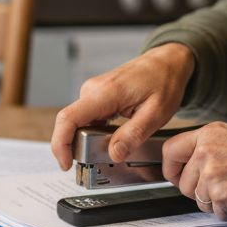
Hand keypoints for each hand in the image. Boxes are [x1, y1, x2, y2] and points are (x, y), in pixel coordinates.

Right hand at [50, 43, 194, 169]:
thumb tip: (114, 154)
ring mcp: (92, 92)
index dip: (60, 144)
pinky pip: (86, 119)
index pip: (68, 119)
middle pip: (71, 125)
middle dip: (80, 147)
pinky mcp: (95, 96)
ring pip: (79, 124)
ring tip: (117, 143)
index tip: (66, 164)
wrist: (166, 62)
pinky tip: (113, 135)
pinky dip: (94, 132)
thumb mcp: (156, 113)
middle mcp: (92, 90)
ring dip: (89, 140)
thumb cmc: (163, 82)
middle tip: (107, 156)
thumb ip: (133, 135)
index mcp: (105, 93)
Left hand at [162, 123, 226, 220]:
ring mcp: (211, 174)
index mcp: (208, 133)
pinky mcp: (221, 196)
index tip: (177, 177)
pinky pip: (218, 214)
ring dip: (219, 203)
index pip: (170, 151)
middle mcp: (205, 151)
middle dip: (200, 192)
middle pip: (183, 184)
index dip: (171, 169)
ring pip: (200, 202)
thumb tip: (194, 165)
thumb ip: (211, 148)